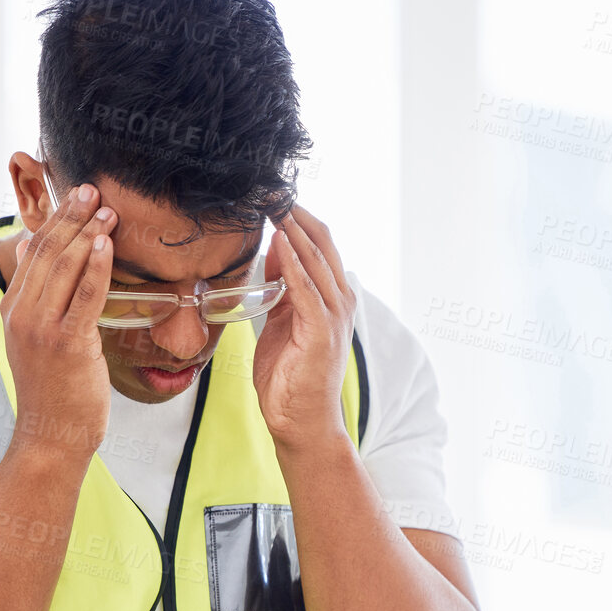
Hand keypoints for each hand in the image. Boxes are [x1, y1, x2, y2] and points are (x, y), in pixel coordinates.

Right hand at [0, 183, 117, 460]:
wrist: (52, 433)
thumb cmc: (53, 388)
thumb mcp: (33, 334)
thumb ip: (34, 292)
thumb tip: (31, 247)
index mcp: (14, 308)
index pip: (33, 253)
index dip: (55, 221)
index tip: (76, 197)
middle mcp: (23, 313)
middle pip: (47, 252)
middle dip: (71, 217)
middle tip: (92, 189)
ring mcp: (42, 328)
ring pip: (64, 268)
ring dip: (87, 234)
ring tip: (107, 210)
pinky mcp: (67, 343)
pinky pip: (84, 296)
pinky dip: (96, 266)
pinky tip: (107, 244)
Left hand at [253, 203, 355, 450]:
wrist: (300, 423)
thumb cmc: (290, 378)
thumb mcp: (281, 322)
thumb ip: (281, 288)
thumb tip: (275, 251)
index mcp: (332, 299)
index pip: (321, 245)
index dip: (298, 217)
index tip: (274, 194)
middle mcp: (340, 303)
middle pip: (324, 244)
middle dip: (297, 214)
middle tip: (272, 187)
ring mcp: (334, 317)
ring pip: (318, 261)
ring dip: (296, 230)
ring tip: (275, 203)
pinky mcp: (320, 333)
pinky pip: (306, 290)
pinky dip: (295, 264)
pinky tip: (282, 242)